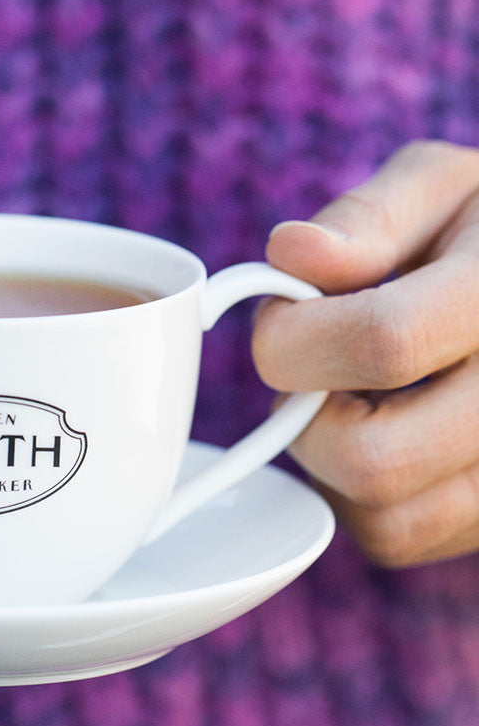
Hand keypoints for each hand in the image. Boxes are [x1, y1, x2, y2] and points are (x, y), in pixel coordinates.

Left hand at [253, 140, 478, 567]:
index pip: (383, 342)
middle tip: (316, 370)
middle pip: (375, 459)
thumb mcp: (442, 188)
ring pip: (384, 518)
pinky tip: (385, 432)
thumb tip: (292, 256)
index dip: (297, 337)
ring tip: (355, 398)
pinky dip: (363, 496)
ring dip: (332, 463)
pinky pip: (399, 537)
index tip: (283, 317)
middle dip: (307, 416)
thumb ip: (368, 216)